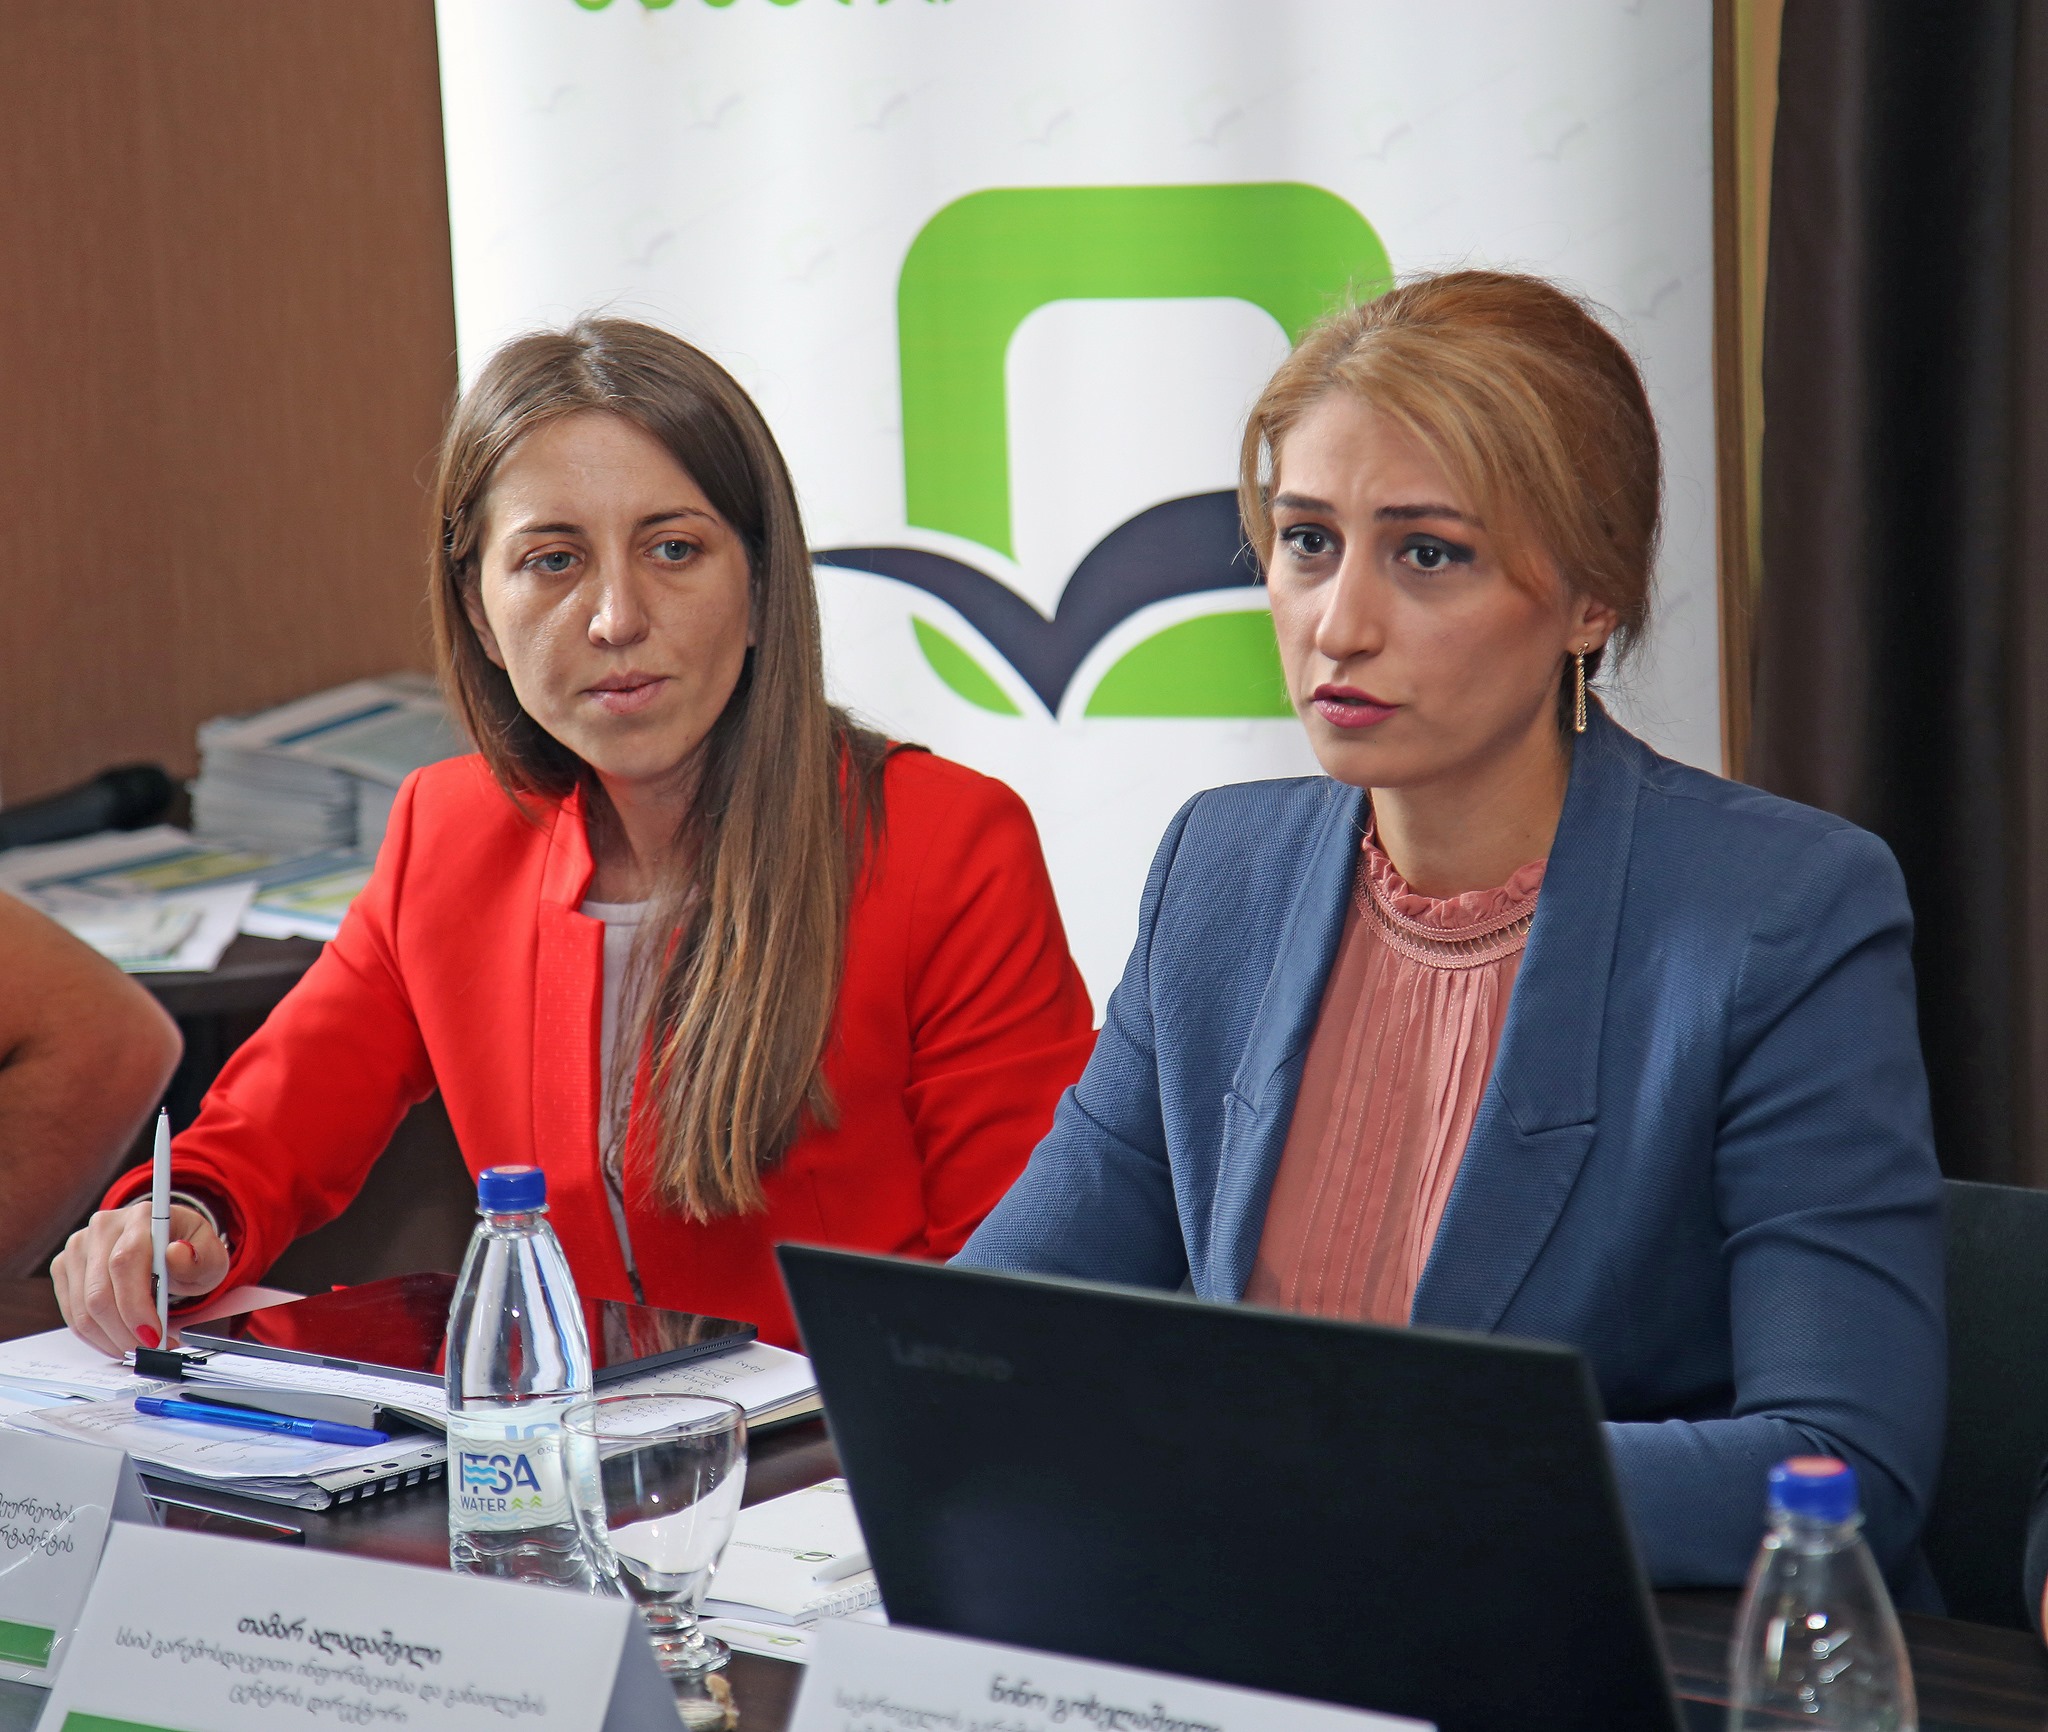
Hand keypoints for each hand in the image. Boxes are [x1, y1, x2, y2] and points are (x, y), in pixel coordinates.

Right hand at [51, 1199, 228, 1356]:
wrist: (165, 1242)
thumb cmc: (187, 1250)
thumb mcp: (209, 1254)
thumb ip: (201, 1257)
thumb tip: (178, 1253)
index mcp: (140, 1217)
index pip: (125, 1263)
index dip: (136, 1305)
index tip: (154, 1335)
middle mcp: (103, 1227)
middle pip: (100, 1292)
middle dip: (125, 1331)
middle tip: (150, 1349)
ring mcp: (79, 1247)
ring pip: (83, 1309)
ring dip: (111, 1339)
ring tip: (139, 1348)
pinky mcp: (64, 1267)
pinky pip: (73, 1314)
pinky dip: (97, 1336)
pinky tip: (120, 1340)